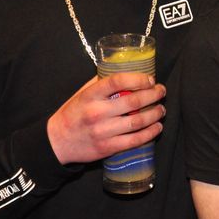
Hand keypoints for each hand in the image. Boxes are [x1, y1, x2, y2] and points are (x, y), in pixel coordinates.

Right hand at [47, 73, 165, 164]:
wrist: (57, 142)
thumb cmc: (73, 113)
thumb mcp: (82, 93)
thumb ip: (101, 82)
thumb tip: (126, 71)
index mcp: (90, 95)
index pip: (118, 81)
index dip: (138, 78)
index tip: (150, 79)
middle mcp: (97, 112)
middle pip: (133, 101)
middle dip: (153, 95)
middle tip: (161, 91)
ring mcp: (103, 131)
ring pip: (137, 121)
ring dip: (155, 114)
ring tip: (161, 109)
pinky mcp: (107, 147)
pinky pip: (134, 140)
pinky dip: (150, 133)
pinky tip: (157, 127)